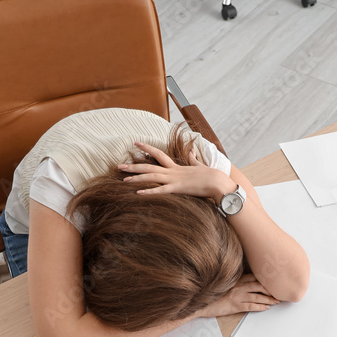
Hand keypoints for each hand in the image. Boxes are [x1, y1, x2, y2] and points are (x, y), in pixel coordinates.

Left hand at [118, 142, 234, 199]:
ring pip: (151, 177)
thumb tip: (192, 151)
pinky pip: (160, 190)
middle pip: (148, 166)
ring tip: (122, 180)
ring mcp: (174, 180)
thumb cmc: (211, 176)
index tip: (135, 143)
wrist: (218, 182)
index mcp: (176, 167)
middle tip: (118, 166)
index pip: (158, 154)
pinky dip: (149, 192)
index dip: (146, 148)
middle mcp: (172, 171)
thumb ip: (193, 159)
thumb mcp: (200, 166)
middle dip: (133, 166)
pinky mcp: (178, 189)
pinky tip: (138, 194)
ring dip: (136, 179)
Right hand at [195, 274, 279, 317]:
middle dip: (270, 290)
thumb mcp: (224, 283)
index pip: (254, 277)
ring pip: (257, 296)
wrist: (201, 302)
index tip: (274, 282)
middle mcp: (238, 286)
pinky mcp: (235, 306)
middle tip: (279, 293)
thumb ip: (234, 281)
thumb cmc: (212, 293)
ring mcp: (237, 296)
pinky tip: (265, 308)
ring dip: (268, 300)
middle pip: (259, 286)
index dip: (266, 280)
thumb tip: (245, 282)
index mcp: (236, 279)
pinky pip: (250, 306)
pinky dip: (260, 307)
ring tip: (276, 302)